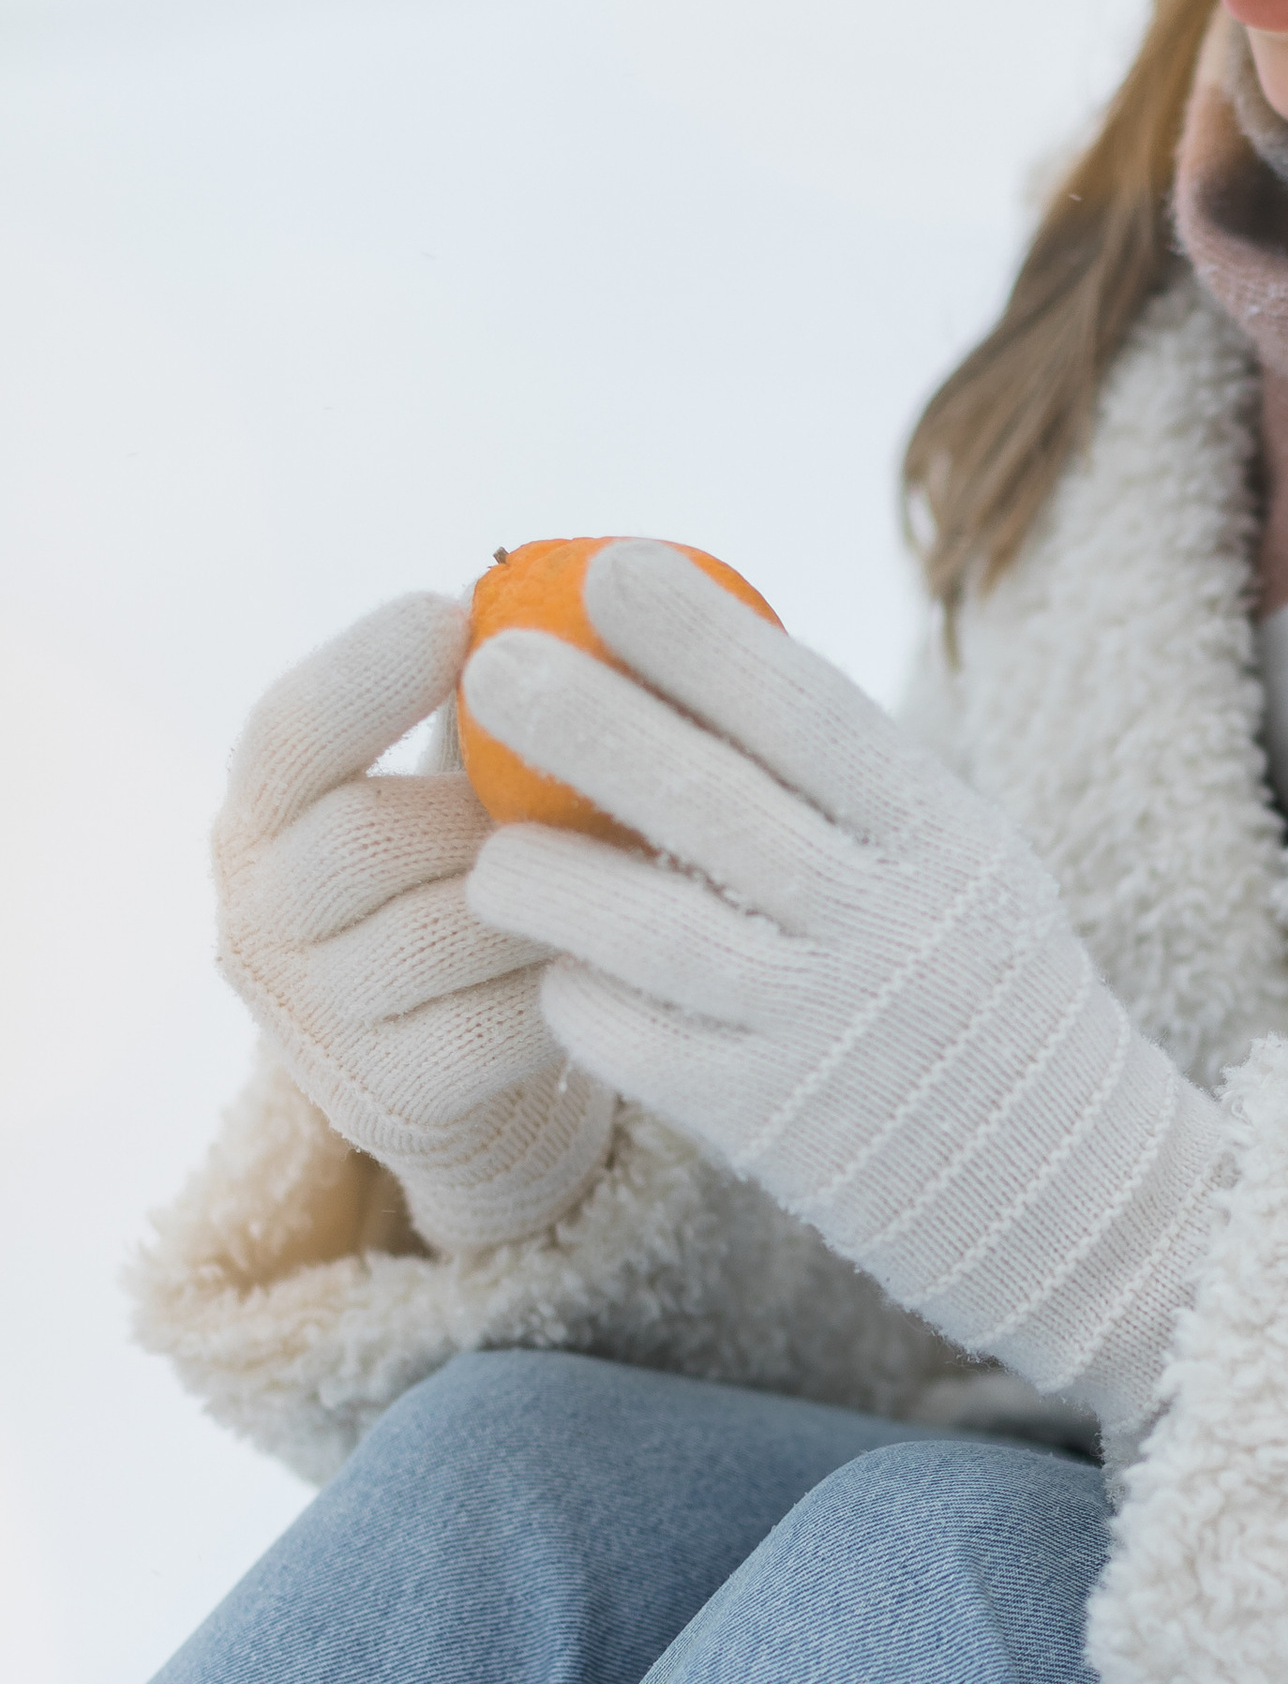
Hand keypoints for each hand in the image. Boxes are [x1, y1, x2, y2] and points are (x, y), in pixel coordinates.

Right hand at [214, 593, 615, 1251]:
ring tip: (634, 858)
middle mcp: (258, 925)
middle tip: (592, 774)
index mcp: (257, 822)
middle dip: (490, 803)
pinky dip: (578, 976)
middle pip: (368, 836)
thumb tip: (579, 580)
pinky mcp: (397, 1103)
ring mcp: (320, 1026)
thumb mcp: (447, 800)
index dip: (363, 670)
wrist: (473, 1083)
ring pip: (453, 929)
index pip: (285, 735)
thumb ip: (479, 718)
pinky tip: (631, 950)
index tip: (453, 611)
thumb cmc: (471, 894)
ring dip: (556, 888)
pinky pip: (506, 1021)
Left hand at [463, 541, 1226, 1431]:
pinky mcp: (771, 1123)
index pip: (808, 708)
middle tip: (490, 667)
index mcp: (944, 836)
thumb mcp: (962, 864)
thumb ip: (850, 786)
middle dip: (586, 723)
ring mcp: (827, 1026)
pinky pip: (637, 1042)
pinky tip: (558, 972)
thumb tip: (695, 659)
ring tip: (489, 852)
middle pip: (710, 802)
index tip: (610, 568)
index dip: (702, 634)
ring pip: (648, 928)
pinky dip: (580, 997)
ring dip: (545, 878)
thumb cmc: (987, 990)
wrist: (1075, 1191)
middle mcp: (889, 923)